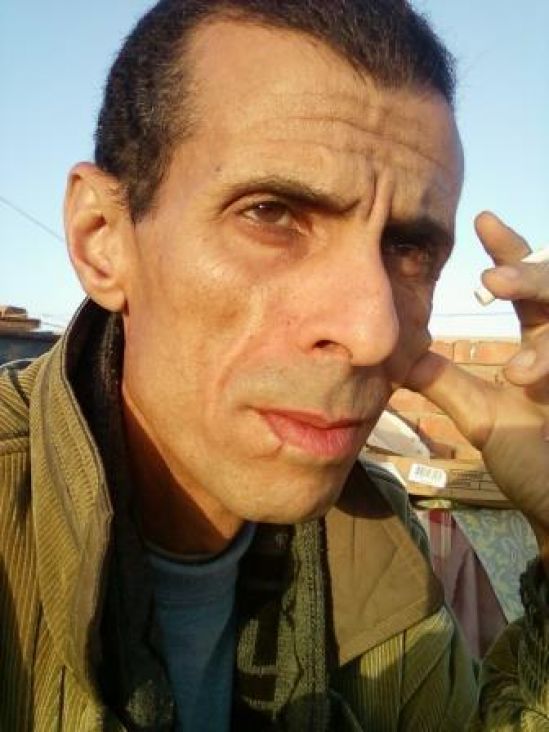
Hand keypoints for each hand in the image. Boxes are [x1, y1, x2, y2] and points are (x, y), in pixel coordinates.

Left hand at [405, 212, 548, 572]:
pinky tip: (528, 380)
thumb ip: (446, 382)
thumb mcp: (481, 415)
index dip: (510, 250)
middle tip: (492, 280)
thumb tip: (398, 355)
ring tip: (517, 370)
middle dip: (531, 276)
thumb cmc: (529, 458)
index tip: (481, 219)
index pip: (528, 284)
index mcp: (541, 344)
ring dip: (547, 340)